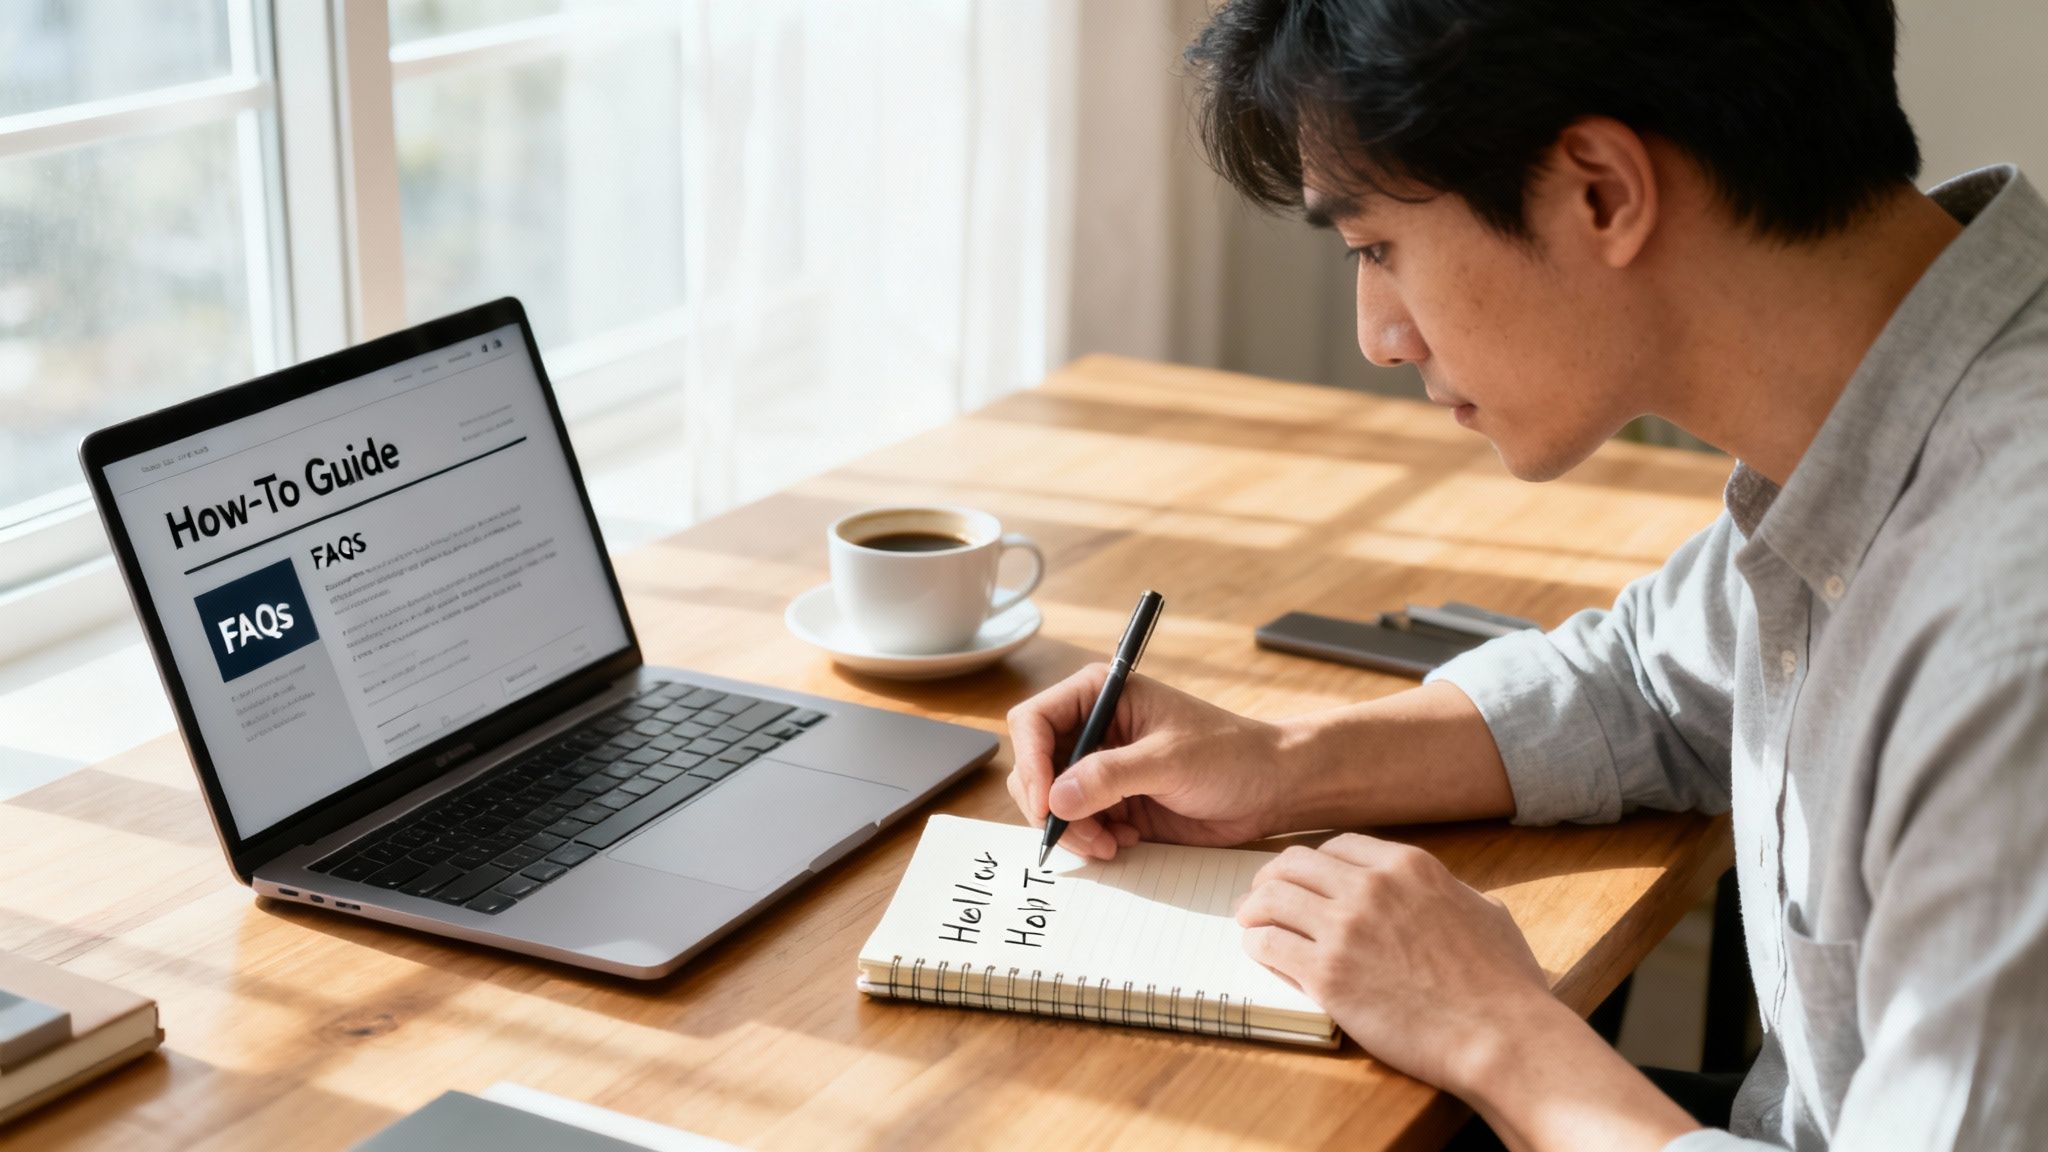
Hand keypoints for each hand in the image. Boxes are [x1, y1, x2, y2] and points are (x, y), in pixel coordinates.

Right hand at [1005, 664, 1289, 858]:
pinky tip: (1125, 843)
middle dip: (1049, 805)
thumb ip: (1110, 777)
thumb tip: (1056, 800)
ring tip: (1109, 843)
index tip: (1046, 802)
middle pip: (1034, 766)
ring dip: (1072, 829)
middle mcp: (1093, 729)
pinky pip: (1078, 824)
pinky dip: (1090, 840)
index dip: (1031, 761)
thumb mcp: (1169, 760)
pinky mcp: (1113, 802)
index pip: (1034, 721)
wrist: (1270, 789)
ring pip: (1051, 802)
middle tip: (1077, 833)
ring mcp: (1100, 768)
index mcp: (1100, 695)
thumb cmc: (1230, 754)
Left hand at [1236, 833, 1554, 1093]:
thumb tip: (1445, 896)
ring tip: (1249, 923)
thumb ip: (1452, 894)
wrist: (1501, 1036)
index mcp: (1409, 866)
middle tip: (1261, 898)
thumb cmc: (1505, 985)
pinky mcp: (1327, 973)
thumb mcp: (1486, 913)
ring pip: (1270, 898)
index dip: (1313, 864)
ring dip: (1253, 909)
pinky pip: (1268, 944)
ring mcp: (1346, 928)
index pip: (1336, 847)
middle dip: (1271, 879)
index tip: (1303, 880)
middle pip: (1294, 864)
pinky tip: (1258, 953)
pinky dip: (1256, 945)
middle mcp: (1371, 886)